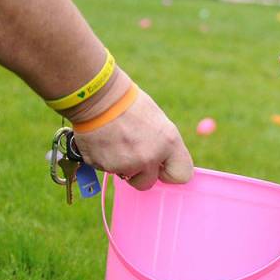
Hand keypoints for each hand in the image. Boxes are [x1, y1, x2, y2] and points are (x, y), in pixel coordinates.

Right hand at [73, 90, 193, 190]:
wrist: (98, 96)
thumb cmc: (129, 103)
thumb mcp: (157, 122)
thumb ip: (162, 145)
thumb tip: (161, 161)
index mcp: (168, 143)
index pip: (182, 175)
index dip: (169, 173)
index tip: (161, 168)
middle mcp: (149, 157)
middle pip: (147, 183)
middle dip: (139, 174)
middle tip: (131, 155)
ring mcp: (125, 164)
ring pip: (124, 176)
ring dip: (120, 164)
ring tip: (115, 140)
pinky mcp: (104, 166)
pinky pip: (105, 169)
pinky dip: (104, 159)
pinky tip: (104, 140)